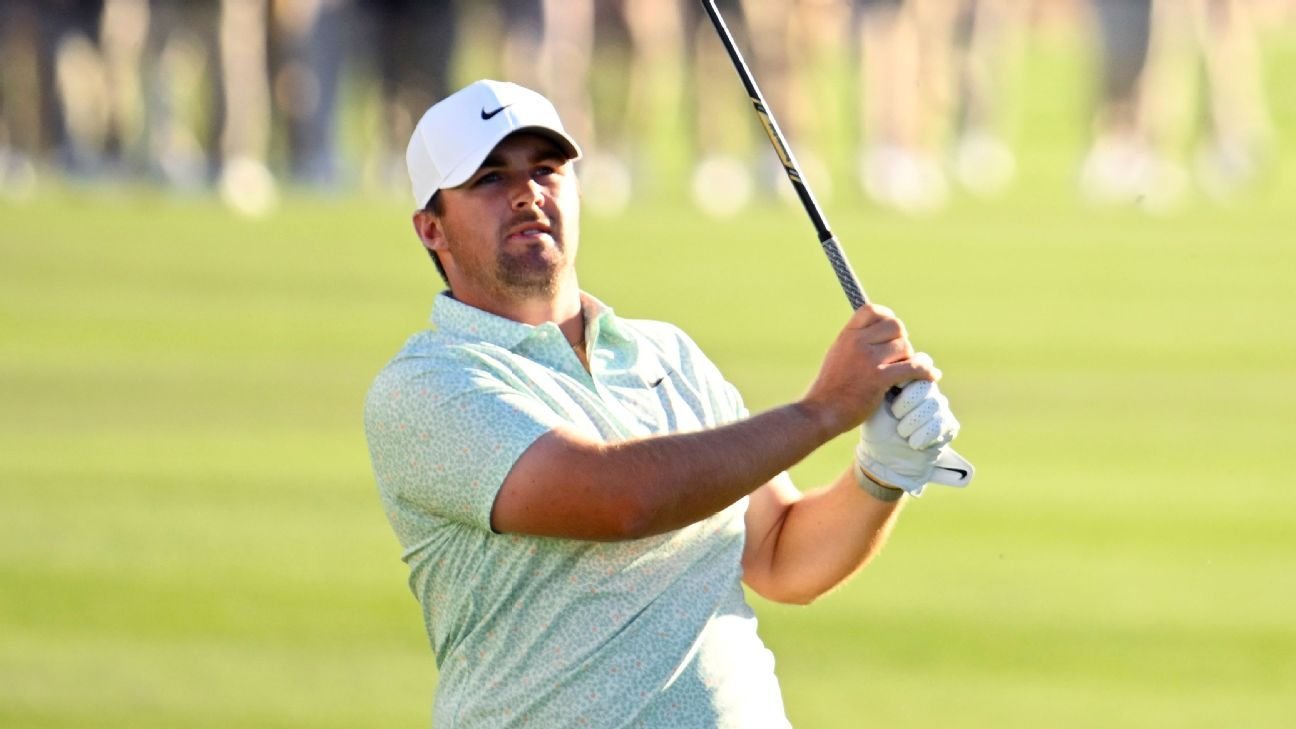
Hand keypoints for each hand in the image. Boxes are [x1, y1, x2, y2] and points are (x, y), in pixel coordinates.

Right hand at [801, 305, 935, 436]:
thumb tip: (884, 335)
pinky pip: (913, 368)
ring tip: (903, 371)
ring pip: (905, 347)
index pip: (873, 310)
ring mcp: (868, 359)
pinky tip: (932, 376)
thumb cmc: (831, 388)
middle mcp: (857, 342)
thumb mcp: (838, 354)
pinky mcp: (879, 378)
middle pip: (896, 327)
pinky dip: (926, 372)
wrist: (822, 412)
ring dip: (909, 359)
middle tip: (897, 357)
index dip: (886, 317)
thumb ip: (857, 342)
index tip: (891, 332)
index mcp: (847, 335)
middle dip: (901, 340)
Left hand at [854, 365, 960, 495]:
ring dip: (913, 421)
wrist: (883, 457)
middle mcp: (928, 390)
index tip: (894, 387)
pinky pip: (940, 423)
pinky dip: (923, 435)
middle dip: (908, 401)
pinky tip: (912, 442)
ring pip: (933, 405)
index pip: (920, 363)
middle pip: (926, 385)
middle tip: (895, 413)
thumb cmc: (876, 427)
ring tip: (901, 432)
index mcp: (911, 379)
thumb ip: (884, 379)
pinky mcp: (949, 425)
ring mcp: (940, 407)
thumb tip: (887, 362)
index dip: (907, 374)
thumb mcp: (875, 400)